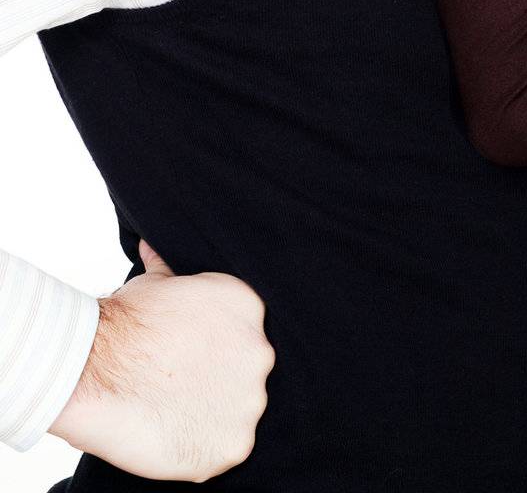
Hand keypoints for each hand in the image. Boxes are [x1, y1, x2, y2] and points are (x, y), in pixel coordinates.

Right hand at [48, 239, 274, 482]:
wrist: (97, 367)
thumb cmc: (123, 323)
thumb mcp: (154, 281)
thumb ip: (169, 268)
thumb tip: (152, 247)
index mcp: (249, 307)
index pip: (242, 331)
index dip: (213, 346)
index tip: (188, 356)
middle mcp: (259, 352)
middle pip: (245, 370)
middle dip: (218, 378)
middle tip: (180, 385)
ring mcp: (250, 401)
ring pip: (239, 411)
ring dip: (212, 412)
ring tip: (173, 410)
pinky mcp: (234, 443)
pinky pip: (226, 449)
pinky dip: (203, 447)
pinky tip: (175, 435)